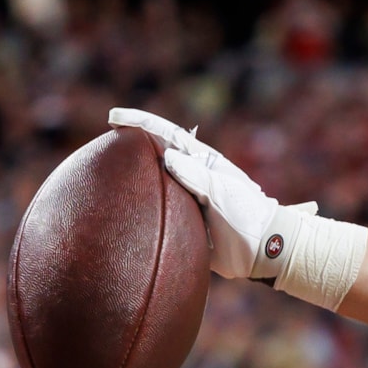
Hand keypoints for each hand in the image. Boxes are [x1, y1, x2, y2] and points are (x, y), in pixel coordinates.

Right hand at [108, 108, 297, 283]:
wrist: (264, 250)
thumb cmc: (248, 216)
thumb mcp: (222, 192)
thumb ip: (195, 175)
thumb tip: (166, 155)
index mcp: (201, 161)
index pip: (166, 134)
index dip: (140, 123)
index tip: (114, 117)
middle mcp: (191, 175)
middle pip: (155, 154)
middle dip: (131, 145)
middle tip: (104, 139)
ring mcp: (186, 198)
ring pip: (154, 183)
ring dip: (133, 177)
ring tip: (107, 171)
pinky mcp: (184, 221)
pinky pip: (158, 211)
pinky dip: (141, 208)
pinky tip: (124, 210)